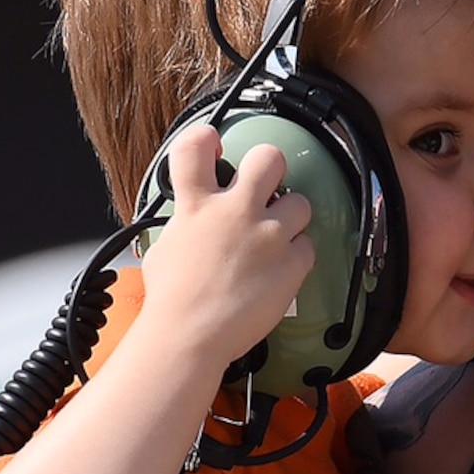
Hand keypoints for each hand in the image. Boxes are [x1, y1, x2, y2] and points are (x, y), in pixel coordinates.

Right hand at [139, 124, 315, 367]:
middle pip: (269, 158)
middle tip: (266, 182)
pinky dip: (298, 256)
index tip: (213, 142)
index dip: (205, 137)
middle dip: (271, 165)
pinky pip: (308, 247)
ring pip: (301, 203)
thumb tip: (192, 220)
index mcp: (196, 206)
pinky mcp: (291, 264)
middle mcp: (235, 212)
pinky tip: (280, 269)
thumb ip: (185, 223)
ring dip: (291, 217)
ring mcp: (268, 236)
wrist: (189, 336)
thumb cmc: (172, 301)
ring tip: (277, 235)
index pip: (195, 147)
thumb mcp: (165, 248)